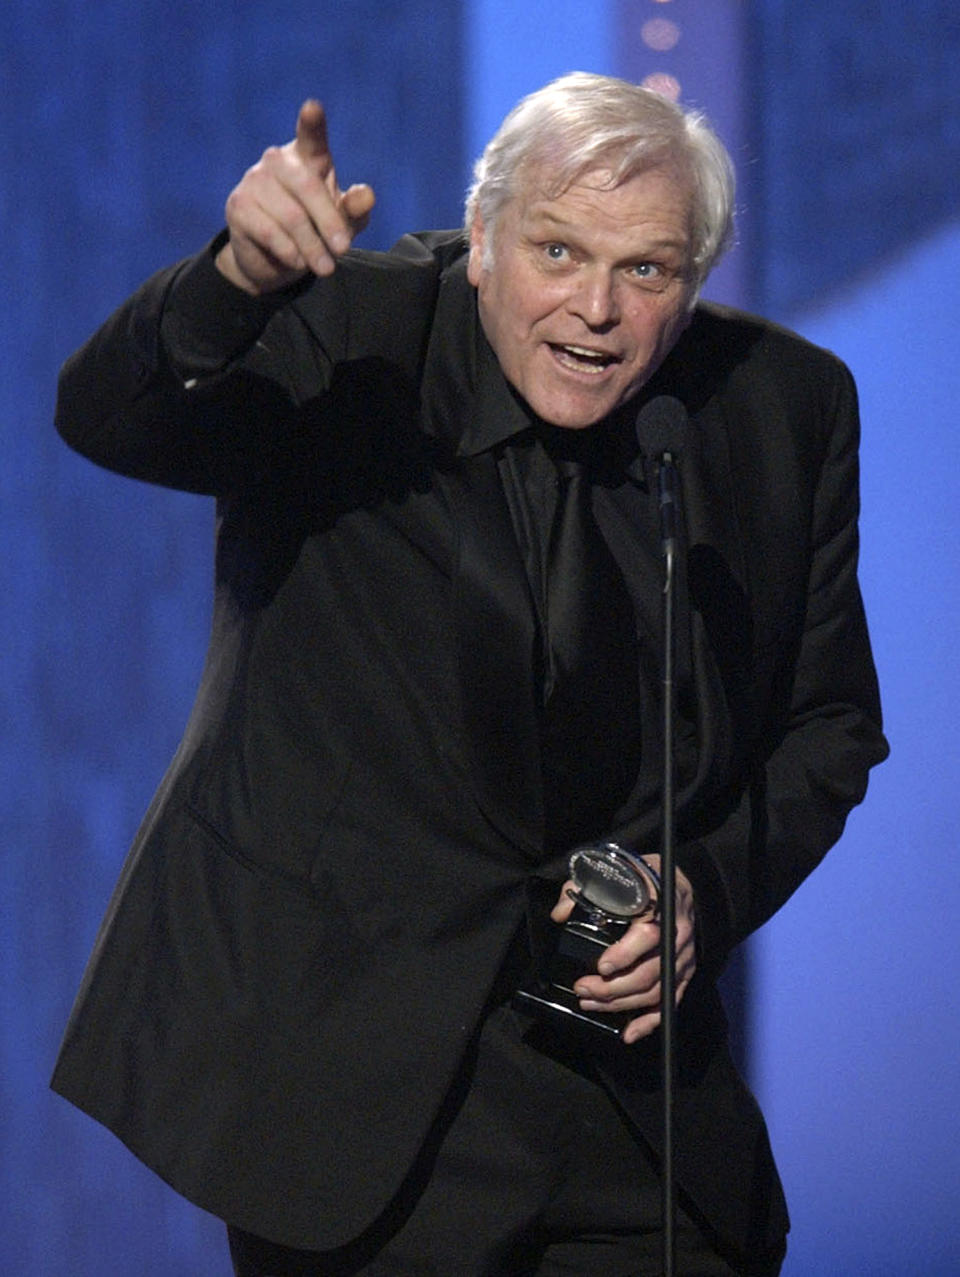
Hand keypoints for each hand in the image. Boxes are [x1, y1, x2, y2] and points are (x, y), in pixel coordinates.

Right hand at [216, 99, 375, 293]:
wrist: (272, 261)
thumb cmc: (314, 232)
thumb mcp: (341, 223)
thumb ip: (354, 209)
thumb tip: (367, 195)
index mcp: (307, 157)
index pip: (311, 137)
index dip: (312, 123)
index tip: (313, 107)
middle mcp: (277, 161)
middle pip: (308, 187)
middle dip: (329, 223)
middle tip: (343, 251)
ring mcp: (255, 181)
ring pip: (291, 216)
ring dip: (312, 247)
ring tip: (325, 268)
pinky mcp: (238, 206)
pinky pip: (270, 232)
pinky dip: (289, 252)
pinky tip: (296, 262)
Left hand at [550, 856, 696, 1044]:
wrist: (686, 885)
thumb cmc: (646, 878)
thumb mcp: (620, 871)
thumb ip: (587, 889)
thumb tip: (559, 914)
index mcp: (660, 906)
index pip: (647, 934)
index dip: (625, 954)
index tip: (601, 966)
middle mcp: (676, 935)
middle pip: (648, 971)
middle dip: (613, 987)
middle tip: (582, 989)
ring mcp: (682, 958)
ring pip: (655, 991)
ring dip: (622, 1005)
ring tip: (590, 1003)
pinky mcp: (685, 973)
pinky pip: (670, 1003)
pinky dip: (649, 1022)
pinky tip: (628, 1033)